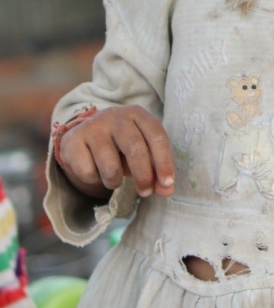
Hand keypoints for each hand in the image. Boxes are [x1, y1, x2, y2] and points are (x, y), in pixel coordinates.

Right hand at [57, 105, 174, 199]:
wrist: (82, 137)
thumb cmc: (119, 145)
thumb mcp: (140, 152)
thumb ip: (155, 171)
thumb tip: (166, 190)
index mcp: (137, 115)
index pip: (156, 136)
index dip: (164, 162)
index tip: (167, 184)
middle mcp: (115, 116)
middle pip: (135, 148)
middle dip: (143, 175)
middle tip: (145, 192)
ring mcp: (93, 126)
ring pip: (111, 165)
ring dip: (115, 181)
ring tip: (114, 178)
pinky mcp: (73, 140)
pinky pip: (88, 172)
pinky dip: (94, 179)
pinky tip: (94, 170)